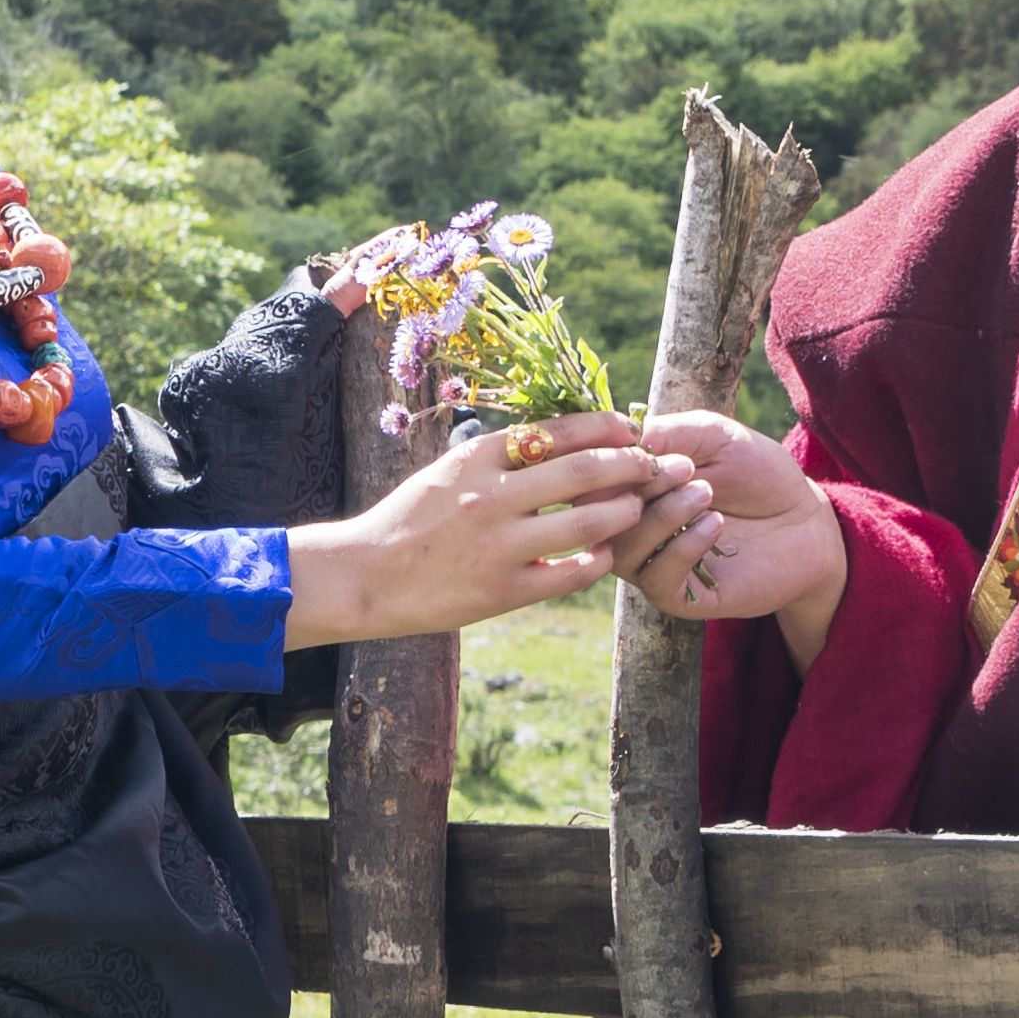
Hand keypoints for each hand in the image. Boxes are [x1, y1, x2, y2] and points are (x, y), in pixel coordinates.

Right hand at [282, 413, 682, 646]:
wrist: (364, 577)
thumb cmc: (407, 520)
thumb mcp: (446, 472)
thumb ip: (498, 457)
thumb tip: (558, 439)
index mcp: (476, 459)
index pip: (557, 430)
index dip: (604, 426)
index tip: (629, 427)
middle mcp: (491, 496)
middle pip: (584, 470)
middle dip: (630, 464)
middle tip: (654, 464)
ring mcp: (500, 546)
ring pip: (587, 520)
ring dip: (624, 511)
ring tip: (638, 508)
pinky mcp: (504, 591)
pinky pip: (571, 572)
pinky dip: (596, 560)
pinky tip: (604, 554)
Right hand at [610, 410, 850, 671]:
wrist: (806, 521)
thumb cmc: (758, 473)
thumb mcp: (716, 437)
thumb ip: (674, 432)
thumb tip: (628, 436)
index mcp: (632, 488)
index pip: (589, 480)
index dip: (608, 461)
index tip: (644, 444)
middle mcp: (633, 528)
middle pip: (597, 516)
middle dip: (638, 487)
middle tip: (685, 468)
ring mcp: (654, 564)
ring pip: (623, 550)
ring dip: (662, 516)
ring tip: (705, 493)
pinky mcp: (682, 597)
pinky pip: (658, 579)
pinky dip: (682, 547)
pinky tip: (714, 524)